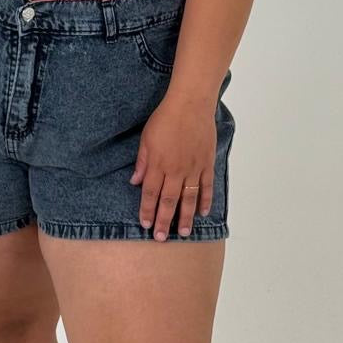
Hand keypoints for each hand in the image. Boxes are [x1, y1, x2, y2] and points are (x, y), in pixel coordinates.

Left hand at [129, 93, 215, 239]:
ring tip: (184, 233)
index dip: (148, 211)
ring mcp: (193, 168)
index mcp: (158, 164)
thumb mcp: (146, 138)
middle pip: (169, 201)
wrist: (190, 104)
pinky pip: (206, 186)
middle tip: (162, 238)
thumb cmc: (165, 118)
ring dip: (186, 217)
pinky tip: (203, 212)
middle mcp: (175, 170)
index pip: (151, 194)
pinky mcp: (206, 163)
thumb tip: (135, 181)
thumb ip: (142, 162)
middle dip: (165, 221)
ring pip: (189, 199)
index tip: (146, 225)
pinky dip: (205, 200)